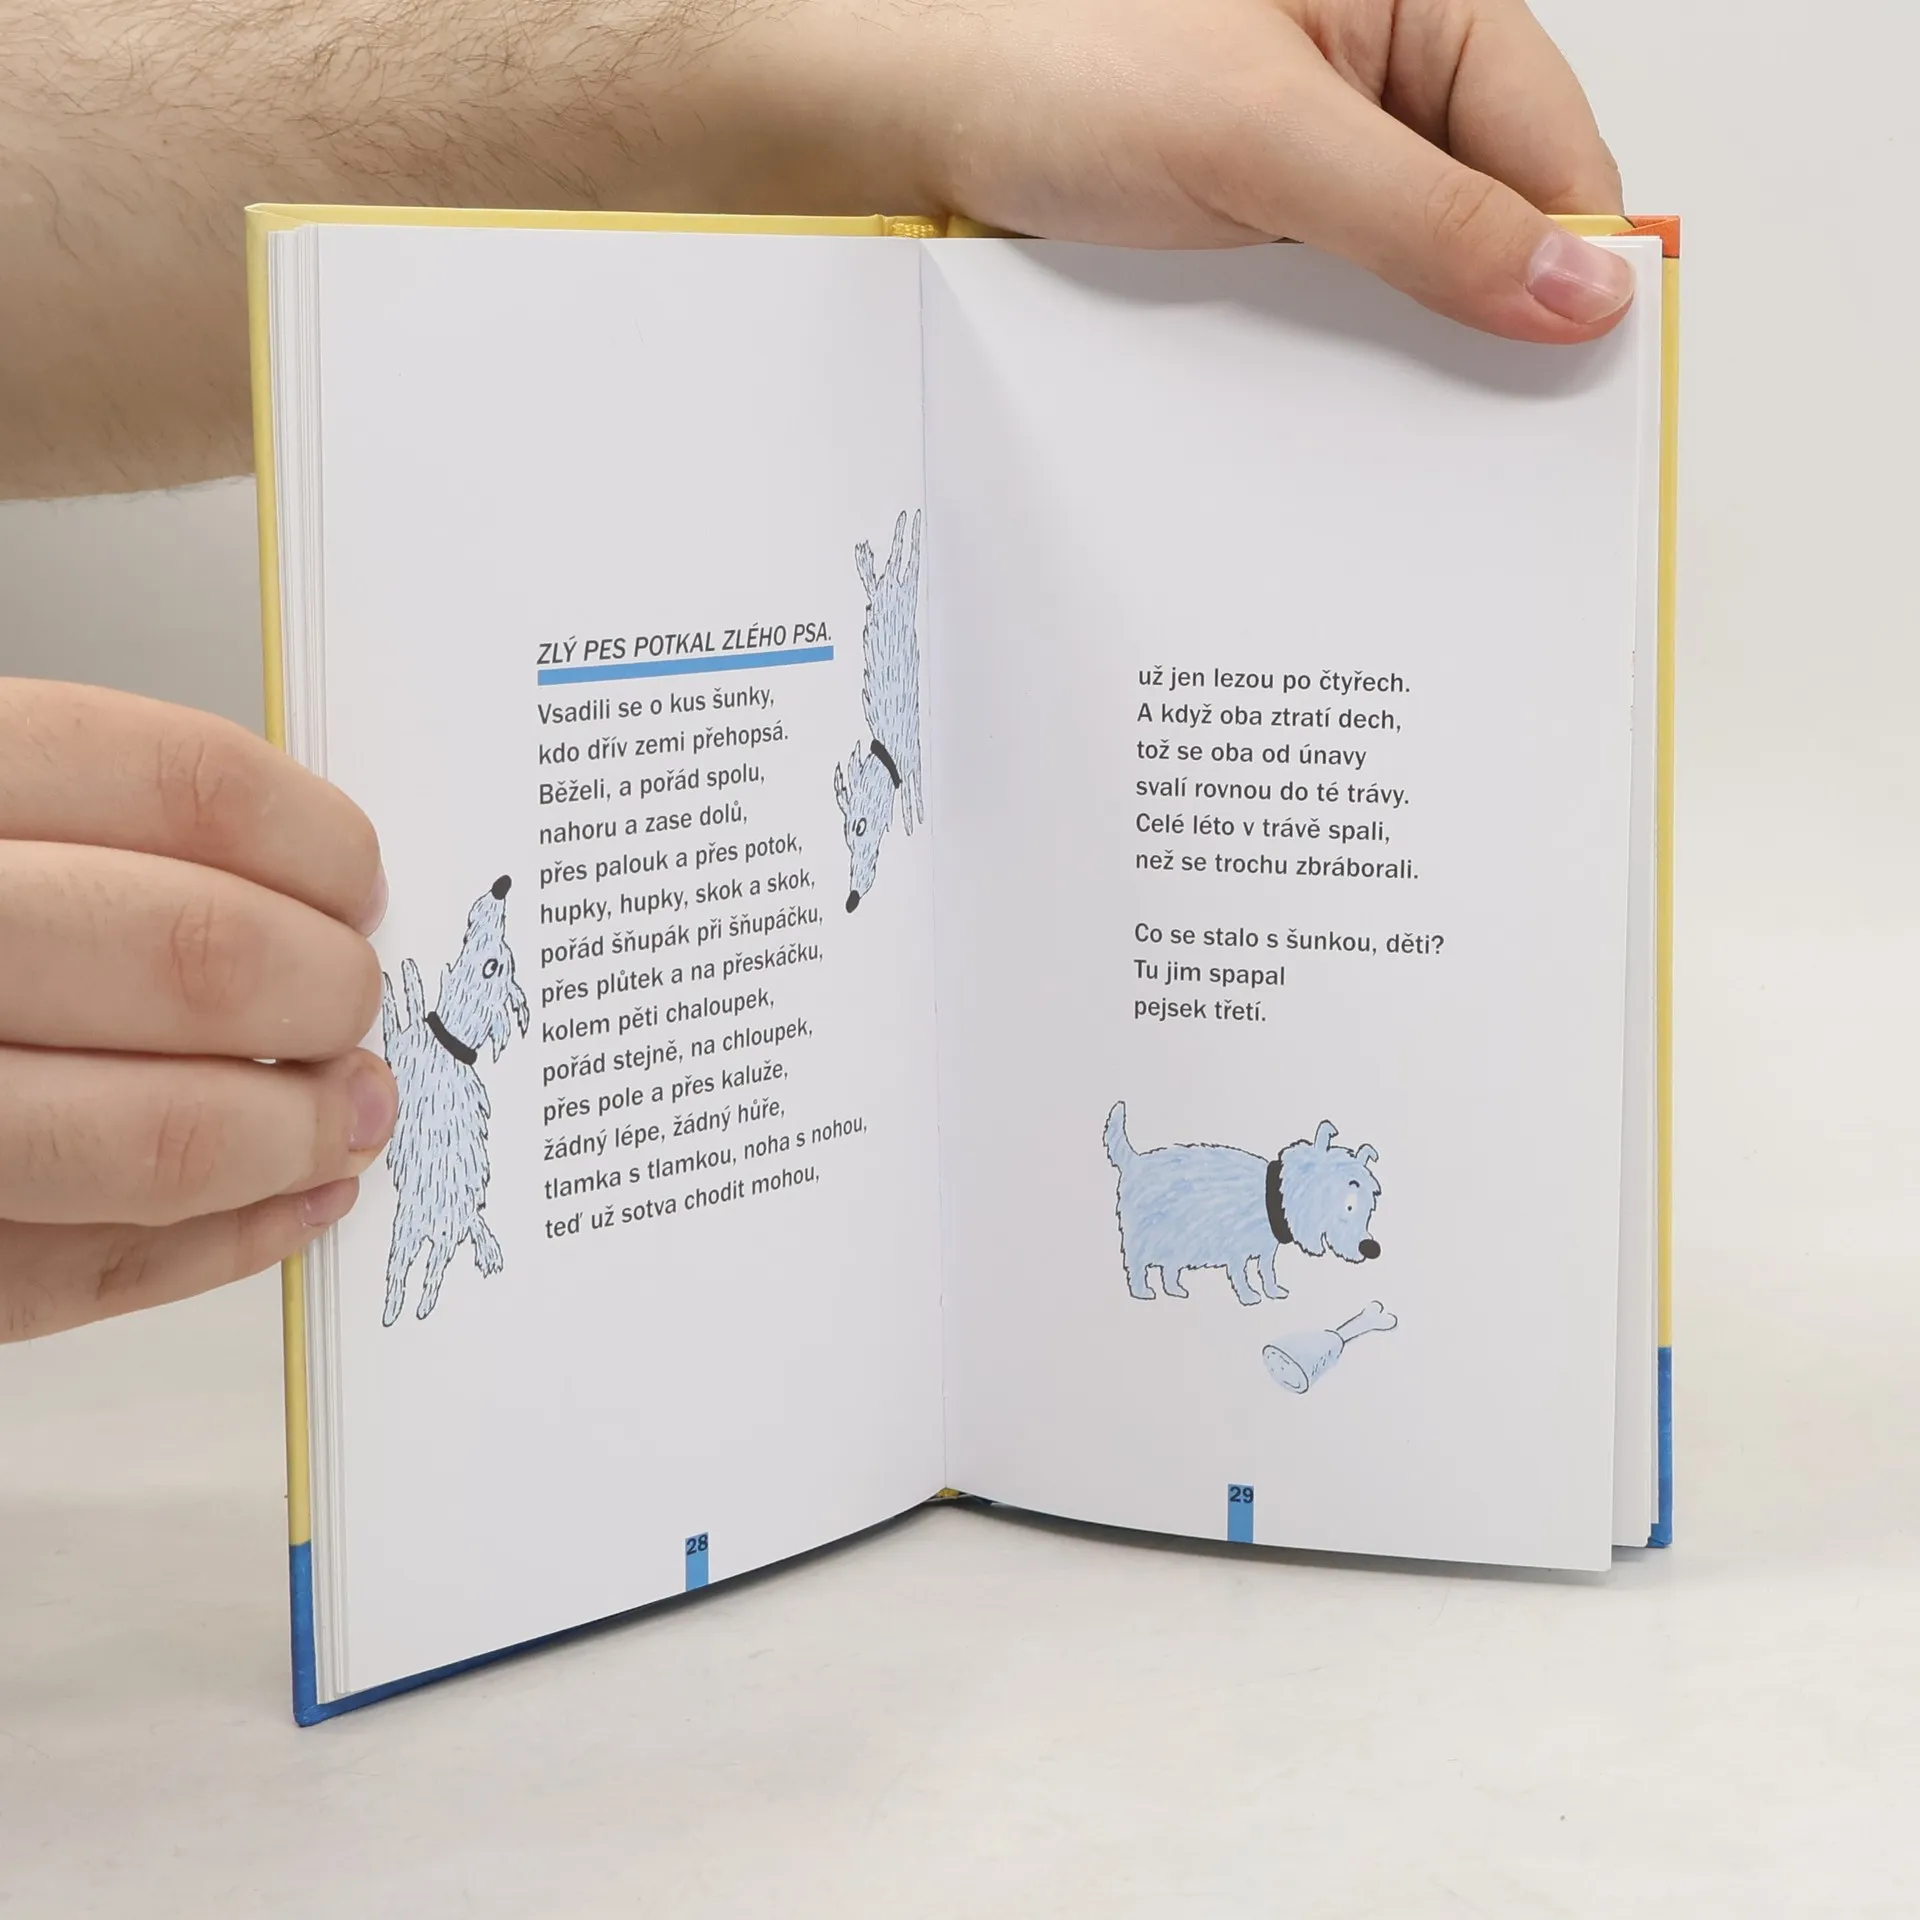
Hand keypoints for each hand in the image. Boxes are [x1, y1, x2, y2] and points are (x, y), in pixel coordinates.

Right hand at [0, 681, 395, 1339]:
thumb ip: (84, 831)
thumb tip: (304, 889)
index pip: (176, 784)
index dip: (311, 839)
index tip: (355, 878)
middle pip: (189, 956)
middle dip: (321, 991)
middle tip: (350, 1002)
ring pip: (148, 1139)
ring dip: (294, 1134)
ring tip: (349, 1114)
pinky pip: (83, 1274)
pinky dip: (222, 1245)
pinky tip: (293, 1204)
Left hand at [894, 0, 1631, 339]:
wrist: (915, 115)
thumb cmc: (1058, 60)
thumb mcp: (1264, 137)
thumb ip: (1426, 215)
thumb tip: (1577, 281)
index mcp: (1414, 1)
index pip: (1550, 139)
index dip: (1577, 250)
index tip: (1583, 359)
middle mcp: (1375, 75)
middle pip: (1491, 211)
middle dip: (1488, 308)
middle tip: (1487, 417)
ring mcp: (1316, 154)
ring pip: (1409, 268)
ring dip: (1402, 341)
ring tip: (1387, 411)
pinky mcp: (1258, 220)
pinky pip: (1331, 297)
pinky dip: (1331, 350)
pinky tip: (1316, 394)